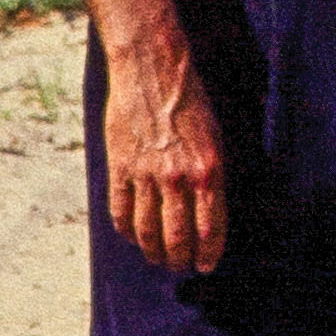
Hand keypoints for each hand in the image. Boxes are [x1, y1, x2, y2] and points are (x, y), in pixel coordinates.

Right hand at [87, 0, 227, 280]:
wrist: (151, 68)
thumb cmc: (191, 99)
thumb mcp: (215, 135)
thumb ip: (211, 175)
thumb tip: (210, 211)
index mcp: (209, 169)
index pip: (210, 228)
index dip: (208, 253)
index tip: (206, 265)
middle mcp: (178, 177)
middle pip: (177, 237)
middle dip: (180, 260)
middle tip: (181, 267)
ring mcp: (146, 175)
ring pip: (147, 231)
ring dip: (153, 251)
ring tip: (158, 258)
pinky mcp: (120, 167)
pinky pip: (121, 212)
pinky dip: (127, 231)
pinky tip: (133, 237)